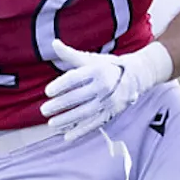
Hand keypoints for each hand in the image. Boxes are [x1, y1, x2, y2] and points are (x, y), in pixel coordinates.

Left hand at [40, 40, 171, 141]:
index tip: (47, 91)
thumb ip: (70, 54)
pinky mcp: (111, 113)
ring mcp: (109, 101)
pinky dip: (81, 131)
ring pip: (85, 113)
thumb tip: (53, 43)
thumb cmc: (107, 66)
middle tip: (44, 110)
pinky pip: (94, 124)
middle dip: (59, 105)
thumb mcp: (91, 59)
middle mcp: (104, 86)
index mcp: (97, 70)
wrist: (136, 77)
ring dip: (67, 120)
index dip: (60, 85)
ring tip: (52, 123)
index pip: (75, 78)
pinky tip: (68, 137)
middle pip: (78, 97)